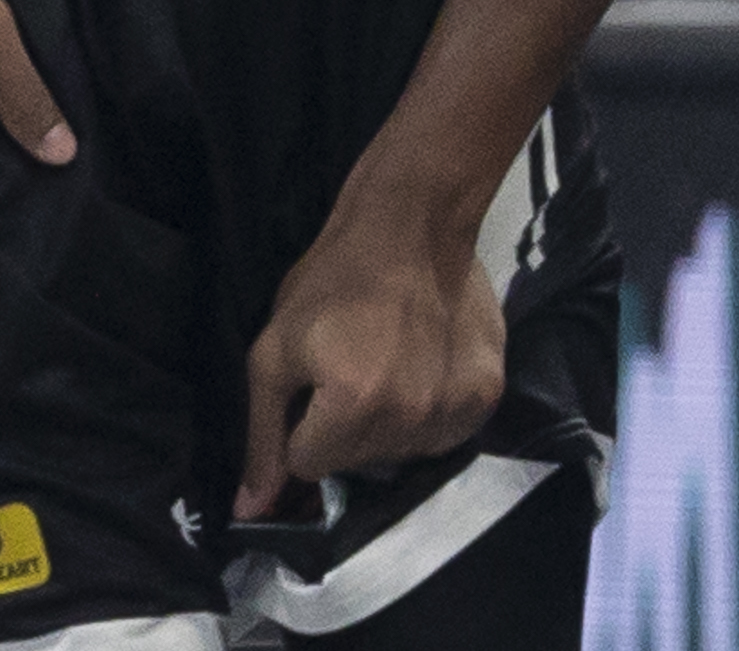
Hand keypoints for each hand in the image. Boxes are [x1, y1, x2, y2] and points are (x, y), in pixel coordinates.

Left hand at [236, 191, 506, 518]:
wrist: (412, 226)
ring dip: (386, 426)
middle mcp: (411, 419)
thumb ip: (263, 437)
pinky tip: (423, 372)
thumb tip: (250, 513)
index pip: (308, 465)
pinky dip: (428, 415)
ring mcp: (455, 409)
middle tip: (351, 370)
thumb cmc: (332, 283)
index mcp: (353, 407)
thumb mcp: (274, 353)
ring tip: (389, 368)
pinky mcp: (487, 395)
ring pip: (400, 456)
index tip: (314, 386)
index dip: (302, 426)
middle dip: (342, 430)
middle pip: (355, 465)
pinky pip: (442, 438)